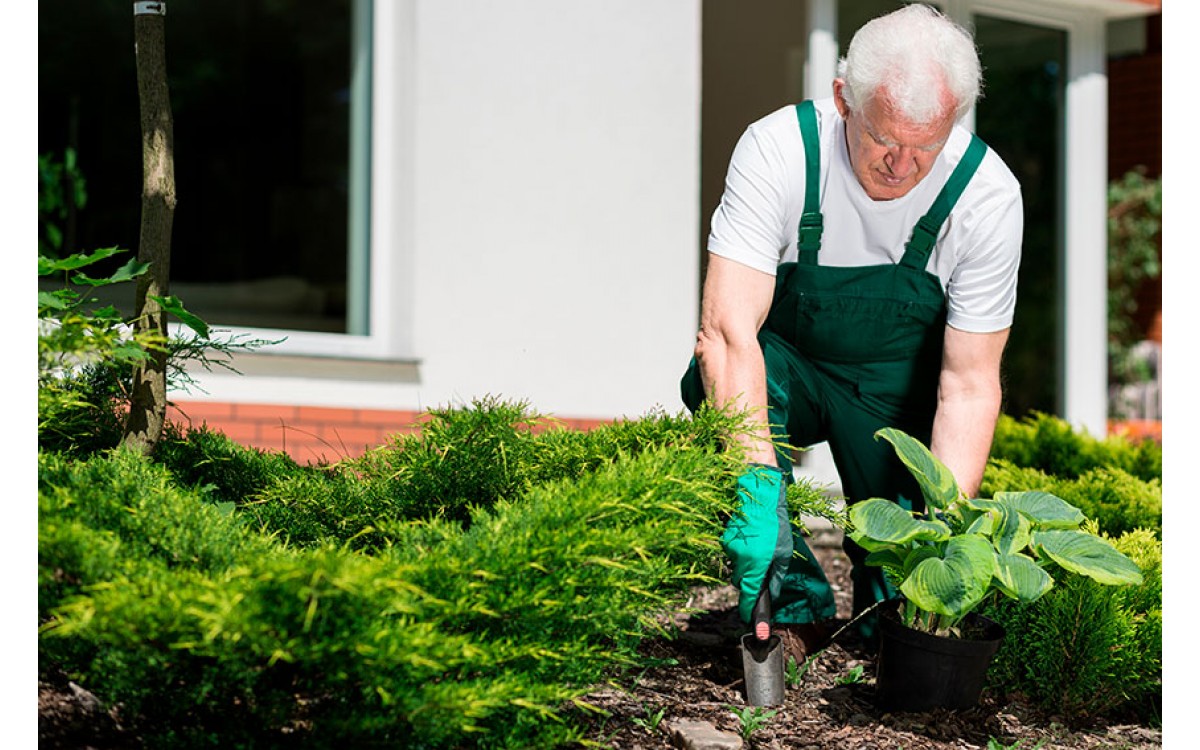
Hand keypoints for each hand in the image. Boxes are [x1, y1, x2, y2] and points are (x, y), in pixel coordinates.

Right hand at [721, 464, 792, 623]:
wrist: (757, 494)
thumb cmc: (774, 522)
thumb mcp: (784, 552)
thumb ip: (775, 576)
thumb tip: (770, 593)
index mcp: (755, 565)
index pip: (750, 598)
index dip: (753, 615)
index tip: (758, 632)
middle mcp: (738, 560)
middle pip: (742, 583)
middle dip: (752, 582)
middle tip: (766, 566)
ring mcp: (728, 550)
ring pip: (738, 568)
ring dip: (748, 564)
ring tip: (761, 545)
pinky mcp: (724, 540)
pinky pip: (733, 554)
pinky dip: (742, 551)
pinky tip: (752, 538)